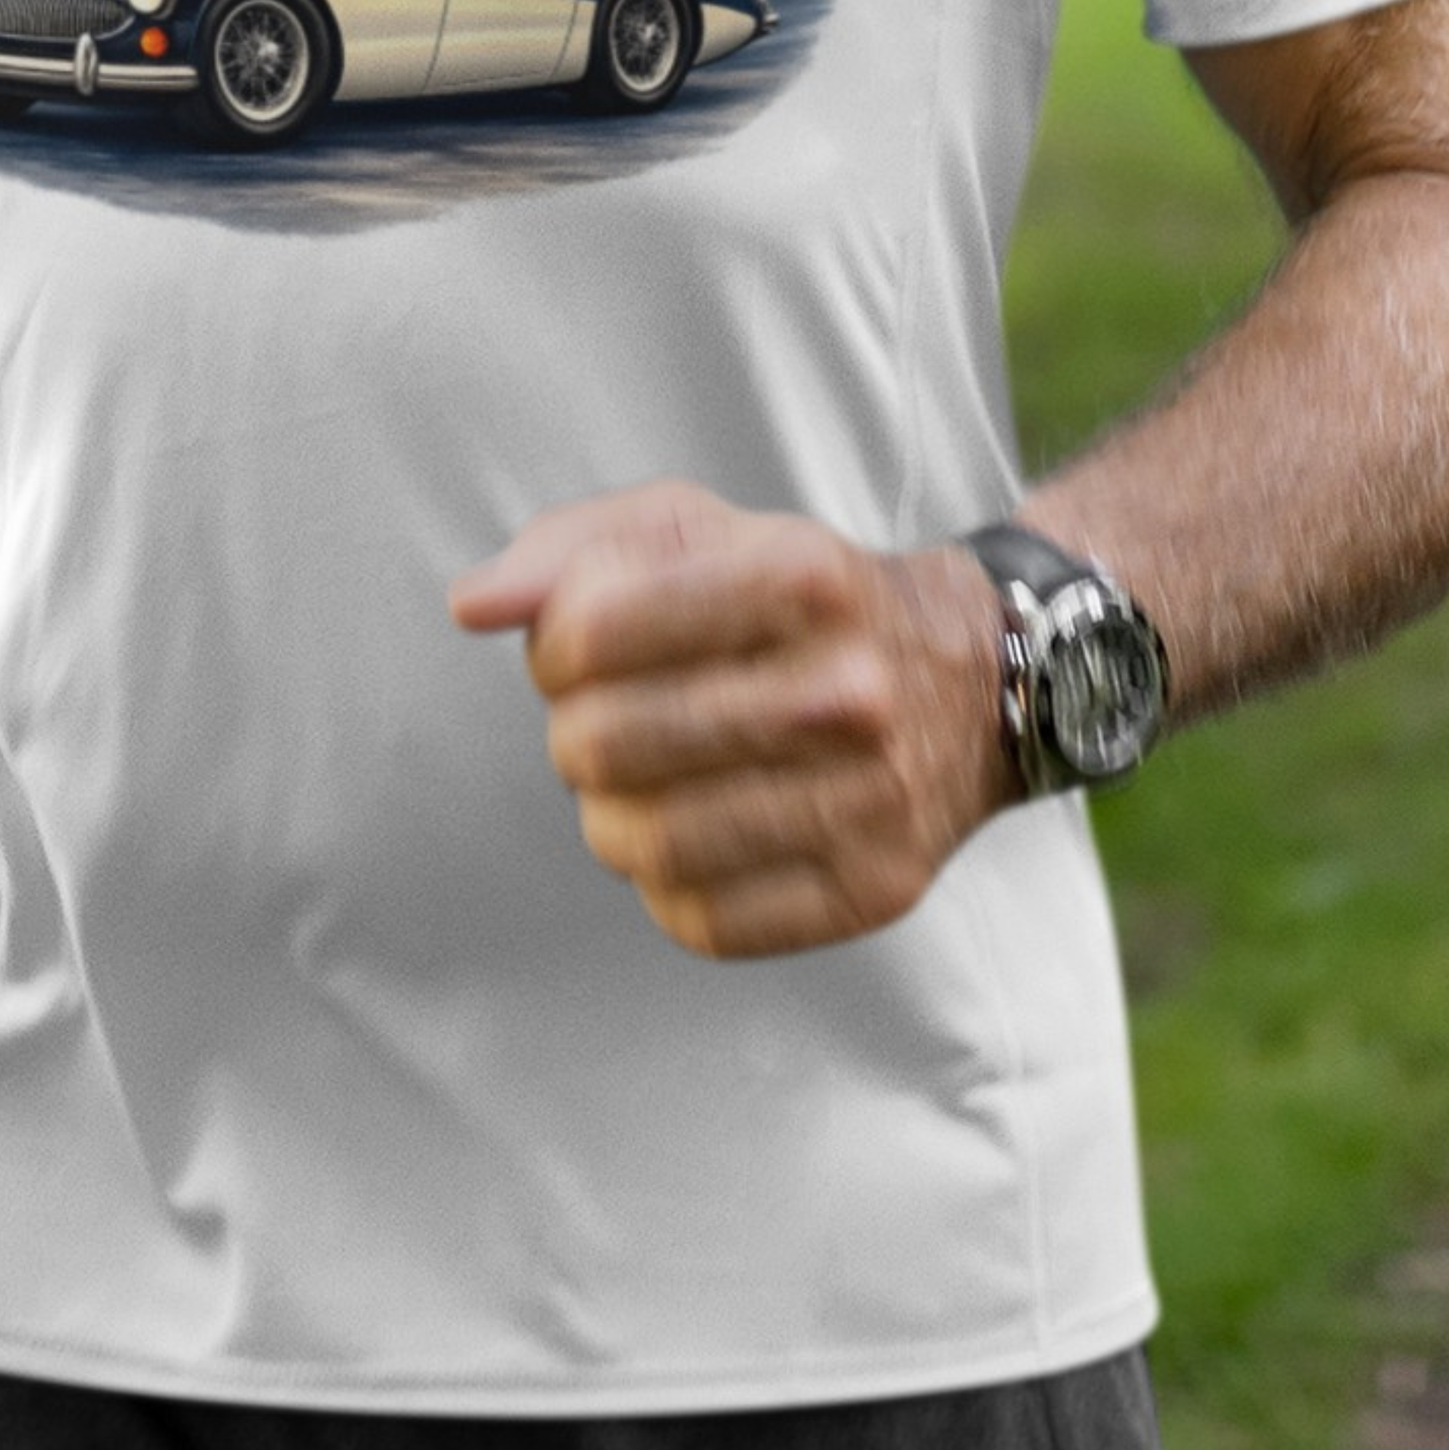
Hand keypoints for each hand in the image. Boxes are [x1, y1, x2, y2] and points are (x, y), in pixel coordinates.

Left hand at [451, 482, 1014, 960]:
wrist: (975, 681)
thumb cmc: (800, 599)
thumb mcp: (702, 530)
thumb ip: (574, 550)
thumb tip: (473, 605)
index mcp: (799, 574)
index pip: (592, 630)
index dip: (552, 649)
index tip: (574, 652)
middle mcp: (845, 687)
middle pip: (602, 744)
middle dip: (573, 734)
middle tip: (600, 722)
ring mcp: (868, 798)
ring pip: (642, 842)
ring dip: (607, 816)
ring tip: (636, 784)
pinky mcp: (874, 889)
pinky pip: (701, 919)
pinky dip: (666, 883)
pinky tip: (694, 832)